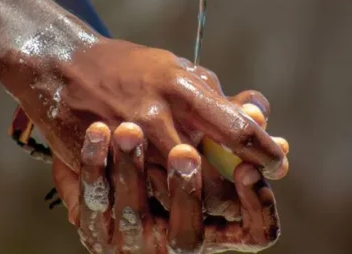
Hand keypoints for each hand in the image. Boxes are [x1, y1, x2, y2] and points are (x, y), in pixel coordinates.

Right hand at [3, 33, 288, 218]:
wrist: (61, 65)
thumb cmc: (130, 67)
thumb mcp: (177, 70)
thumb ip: (218, 96)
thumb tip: (262, 115)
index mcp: (183, 90)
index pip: (238, 129)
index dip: (265, 152)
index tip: (278, 161)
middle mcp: (159, 116)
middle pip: (213, 175)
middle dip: (236, 190)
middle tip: (246, 190)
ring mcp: (129, 142)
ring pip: (177, 193)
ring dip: (200, 201)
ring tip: (215, 203)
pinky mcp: (104, 162)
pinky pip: (141, 194)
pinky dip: (162, 201)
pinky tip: (172, 201)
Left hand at [54, 122, 281, 253]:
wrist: (99, 122)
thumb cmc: (168, 128)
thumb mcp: (205, 122)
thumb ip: (232, 120)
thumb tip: (259, 113)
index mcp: (218, 220)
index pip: (257, 232)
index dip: (259, 207)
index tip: (250, 168)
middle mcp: (180, 236)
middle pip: (189, 235)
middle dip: (186, 194)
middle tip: (184, 152)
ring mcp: (135, 237)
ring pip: (135, 214)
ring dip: (133, 172)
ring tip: (130, 130)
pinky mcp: (94, 224)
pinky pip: (93, 198)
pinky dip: (96, 163)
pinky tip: (99, 130)